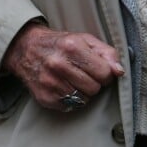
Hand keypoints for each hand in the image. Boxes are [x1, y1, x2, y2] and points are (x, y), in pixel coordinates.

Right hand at [2, 22, 123, 110]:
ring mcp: (51, 84)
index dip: (106, 73)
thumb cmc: (60, 44)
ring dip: (84, 91)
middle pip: (94, 88)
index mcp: (72, 47)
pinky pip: (71, 107)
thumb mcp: (84, 39)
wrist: (26, 49)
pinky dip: (71, 99)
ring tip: (75, 79)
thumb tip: (119, 71)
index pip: (104, 72)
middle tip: (86, 73)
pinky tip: (65, 86)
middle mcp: (59, 65)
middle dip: (95, 82)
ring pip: (84, 100)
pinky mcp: (45, 98)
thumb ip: (106, 53)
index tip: (100, 70)